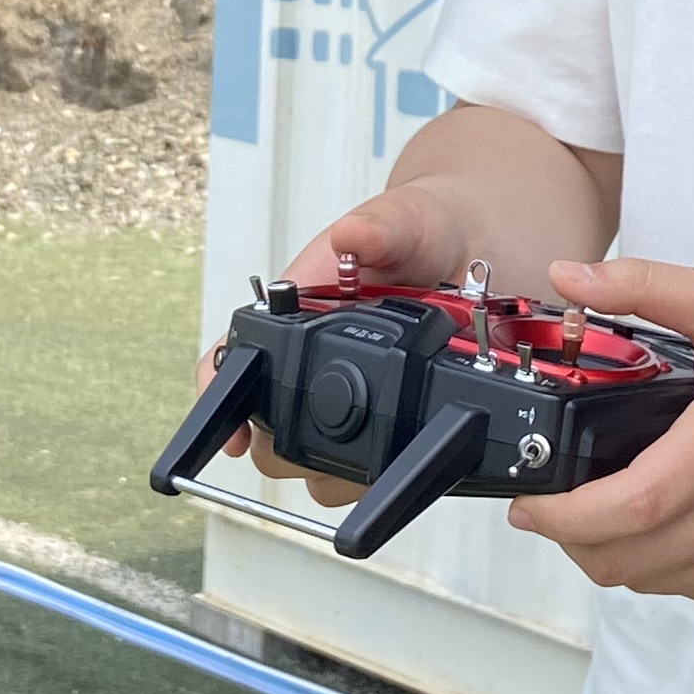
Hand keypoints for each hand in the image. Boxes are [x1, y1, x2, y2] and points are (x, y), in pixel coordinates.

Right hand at [200, 183, 489, 502]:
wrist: (472, 248)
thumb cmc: (418, 230)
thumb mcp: (402, 219)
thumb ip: (379, 227)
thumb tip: (353, 235)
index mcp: (296, 313)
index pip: (237, 354)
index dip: (220, 395)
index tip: (232, 434)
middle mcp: (314, 363)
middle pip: (268, 430)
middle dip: (286, 444)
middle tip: (327, 433)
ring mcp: (353, 400)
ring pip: (318, 466)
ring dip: (342, 467)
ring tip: (381, 440)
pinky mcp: (396, 426)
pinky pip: (376, 471)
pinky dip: (389, 474)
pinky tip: (415, 457)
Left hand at [510, 257, 693, 605]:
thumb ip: (644, 287)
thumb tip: (563, 276)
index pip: (626, 507)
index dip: (562, 516)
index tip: (526, 502)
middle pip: (626, 558)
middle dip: (571, 539)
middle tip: (551, 506)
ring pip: (653, 582)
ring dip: (612, 555)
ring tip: (602, 512)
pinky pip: (693, 590)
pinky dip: (661, 566)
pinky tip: (662, 524)